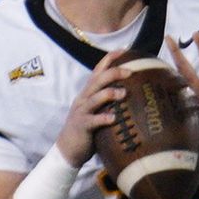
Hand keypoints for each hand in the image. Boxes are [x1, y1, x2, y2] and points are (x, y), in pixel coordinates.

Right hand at [52, 45, 136, 164]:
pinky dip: (103, 118)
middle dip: (114, 73)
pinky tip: (114, 119)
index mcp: (88, 93)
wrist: (67, 149)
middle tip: (130, 71)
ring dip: (109, 94)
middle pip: (98, 80)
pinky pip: (93, 120)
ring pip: (95, 98)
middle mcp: (84, 98)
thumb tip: (131, 93)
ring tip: (124, 93)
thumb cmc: (87, 129)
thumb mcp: (96, 110)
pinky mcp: (82, 126)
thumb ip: (108, 101)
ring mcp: (82, 112)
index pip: (98, 70)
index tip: (124, 49)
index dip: (109, 59)